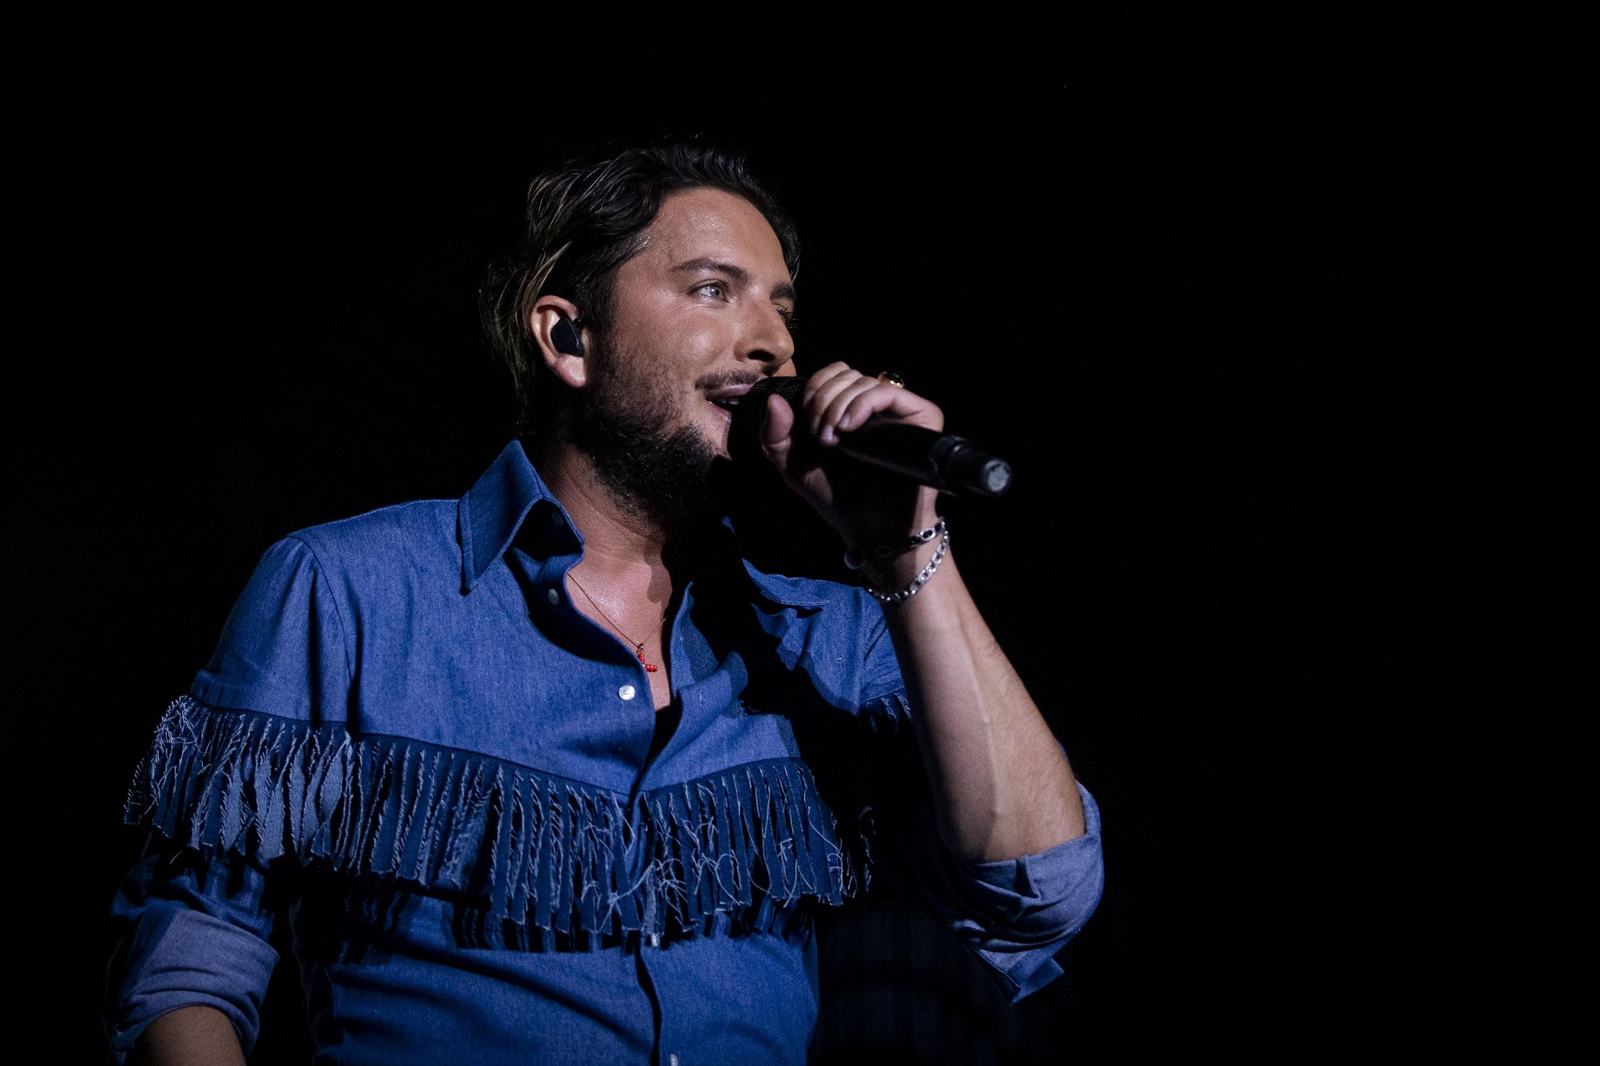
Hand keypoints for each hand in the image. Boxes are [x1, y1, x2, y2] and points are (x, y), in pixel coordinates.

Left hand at [759, 362, 943, 547]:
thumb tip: (775, 399)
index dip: (816, 389)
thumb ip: (774, 434)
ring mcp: (899, 409)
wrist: (871, 527)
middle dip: (823, 400)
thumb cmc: (837, 496)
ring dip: (838, 407)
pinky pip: (887, 392)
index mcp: (848, 407)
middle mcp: (875, 404)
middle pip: (846, 373)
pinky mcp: (921, 416)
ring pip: (863, 381)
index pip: (833, 373)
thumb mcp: (793, 465)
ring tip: (834, 441)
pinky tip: (849, 428)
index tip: (807, 424)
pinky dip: (861, 404)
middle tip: (821, 437)